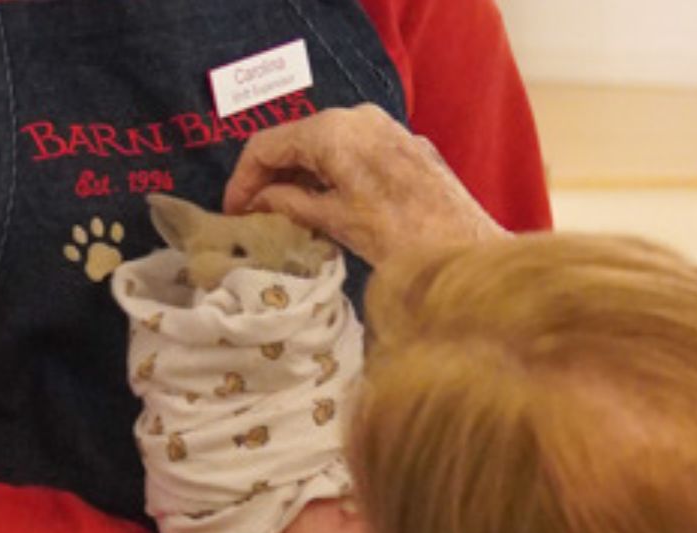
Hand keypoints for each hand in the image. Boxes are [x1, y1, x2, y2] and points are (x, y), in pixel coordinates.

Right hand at [223, 105, 504, 266]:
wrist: (465, 251)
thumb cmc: (400, 238)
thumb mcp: (334, 221)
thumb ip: (288, 204)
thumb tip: (257, 202)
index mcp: (333, 130)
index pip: (268, 144)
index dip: (243, 179)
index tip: (231, 212)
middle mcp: (358, 117)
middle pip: (297, 141)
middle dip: (271, 178)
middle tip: (252, 215)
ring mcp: (386, 129)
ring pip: (326, 147)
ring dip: (301, 178)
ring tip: (284, 216)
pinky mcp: (407, 147)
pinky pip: (355, 154)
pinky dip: (332, 177)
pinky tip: (324, 208)